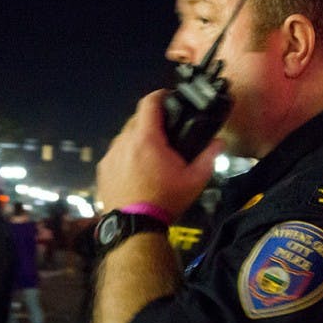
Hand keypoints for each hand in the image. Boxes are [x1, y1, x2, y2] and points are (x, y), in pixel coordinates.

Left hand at [96, 90, 223, 218]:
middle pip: (136, 119)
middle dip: (151, 122)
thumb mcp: (194, 180)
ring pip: (124, 137)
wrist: (135, 227)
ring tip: (150, 156)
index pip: (149, 102)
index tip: (169, 99)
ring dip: (137, 140)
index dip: (160, 96)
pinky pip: (115, 154)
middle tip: (165, 135)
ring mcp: (110, 155)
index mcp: (146, 138)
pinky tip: (135, 171)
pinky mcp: (102, 169)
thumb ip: (208, 157)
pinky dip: (126, 156)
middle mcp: (123, 141)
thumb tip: (219, 142)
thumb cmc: (166, 200)